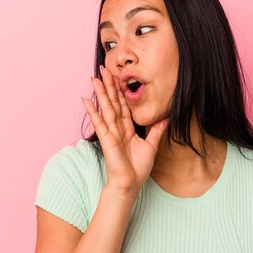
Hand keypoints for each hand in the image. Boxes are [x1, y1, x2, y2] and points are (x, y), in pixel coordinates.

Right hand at [81, 65, 168, 193]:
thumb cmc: (138, 169)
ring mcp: (110, 132)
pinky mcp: (106, 139)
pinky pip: (99, 122)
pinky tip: (86, 99)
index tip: (117, 76)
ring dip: (100, 93)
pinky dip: (92, 111)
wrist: (130, 184)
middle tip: (103, 68)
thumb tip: (166, 117)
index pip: (123, 105)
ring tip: (94, 78)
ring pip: (105, 108)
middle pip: (112, 102)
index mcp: (127, 128)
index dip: (120, 90)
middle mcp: (117, 128)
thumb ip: (156, 130)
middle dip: (108, 85)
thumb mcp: (151, 145)